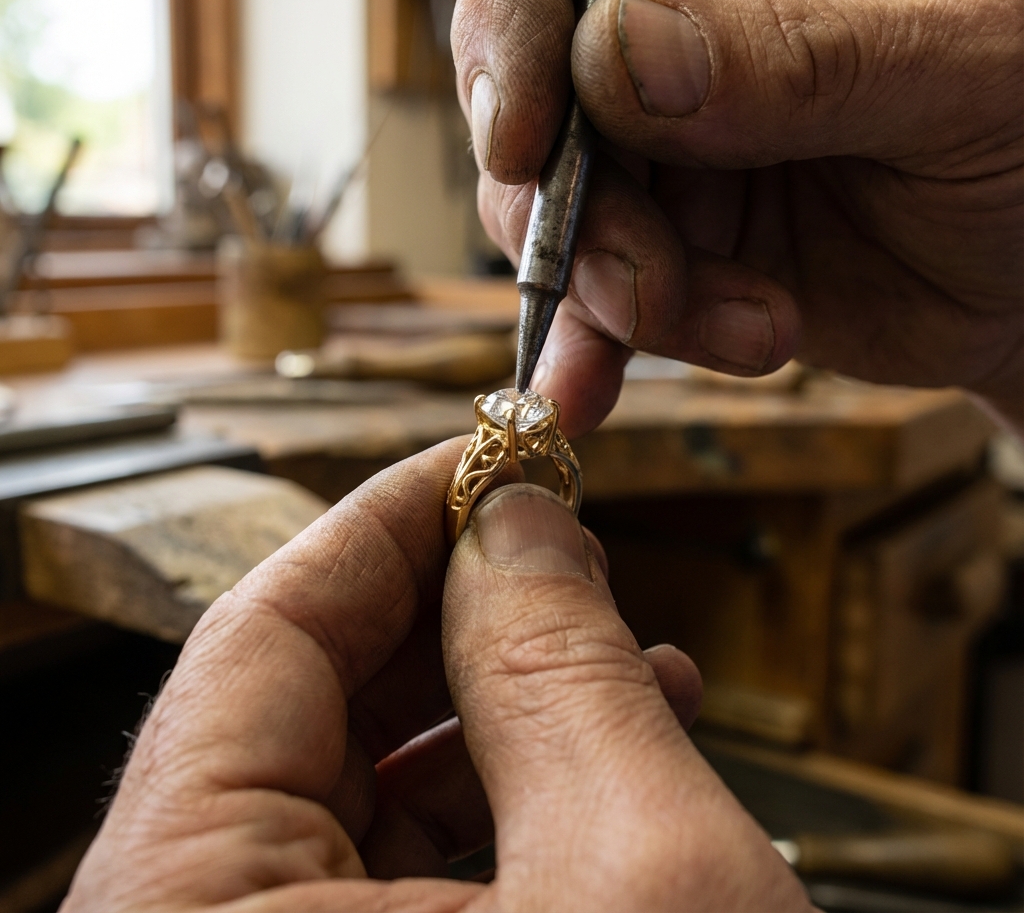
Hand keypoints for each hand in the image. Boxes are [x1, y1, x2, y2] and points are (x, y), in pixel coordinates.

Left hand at [61, 442, 809, 911]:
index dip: (387, 522)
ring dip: (494, 700)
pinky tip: (607, 751)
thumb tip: (521, 517)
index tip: (481, 456)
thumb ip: (559, 664)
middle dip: (450, 607)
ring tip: (618, 643)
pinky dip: (503, 798)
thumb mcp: (635, 877)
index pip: (263, 639)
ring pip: (362, 791)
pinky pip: (401, 875)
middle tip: (555, 540)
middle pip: (305, 710)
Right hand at [453, 0, 1022, 433]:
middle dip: (567, 196)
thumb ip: (800, 58)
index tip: (520, 133)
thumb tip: (619, 59)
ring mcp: (661, 138)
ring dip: (606, 285)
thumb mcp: (966, 66)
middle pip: (538, 79)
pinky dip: (585, 346)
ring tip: (737, 329)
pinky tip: (588, 390)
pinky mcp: (660, 238)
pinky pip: (586, 290)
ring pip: (550, 200)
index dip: (517, 8)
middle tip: (636, 282)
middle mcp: (681, 17)